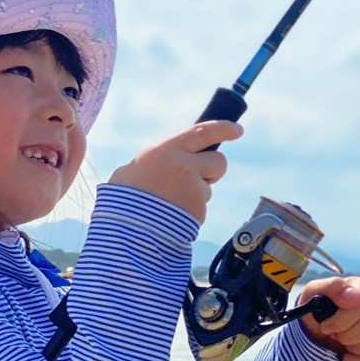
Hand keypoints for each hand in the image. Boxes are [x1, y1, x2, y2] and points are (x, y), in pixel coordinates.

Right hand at [108, 120, 242, 222]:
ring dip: (196, 195)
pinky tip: (171, 218)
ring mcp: (193, 188)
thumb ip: (155, 162)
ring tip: (170, 205)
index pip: (203, 132)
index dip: (224, 128)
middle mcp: (184, 165)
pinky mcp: (198, 210)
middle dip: (213, 170)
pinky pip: (200, 209)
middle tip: (200, 178)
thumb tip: (166, 161)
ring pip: (208, 189)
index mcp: (166, 150)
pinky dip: (190, 214)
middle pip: (218, 161)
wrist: (124, 232)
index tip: (237, 130)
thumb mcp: (131, 171)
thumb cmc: (122, 201)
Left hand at [298, 276, 359, 360]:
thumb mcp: (315, 292)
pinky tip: (345, 356)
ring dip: (351, 346)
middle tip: (330, 333)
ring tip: (339, 340)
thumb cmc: (319, 307)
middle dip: (345, 333)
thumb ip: (331, 286)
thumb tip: (351, 295)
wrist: (318, 330)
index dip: (342, 317)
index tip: (326, 324)